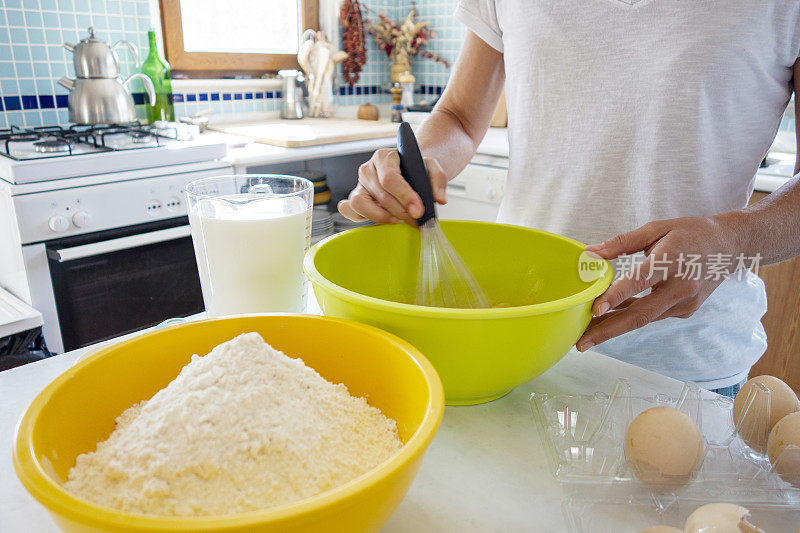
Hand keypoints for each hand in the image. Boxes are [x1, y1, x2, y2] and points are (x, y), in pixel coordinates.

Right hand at [338, 148, 447, 224]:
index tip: (418, 210)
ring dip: (382, 217)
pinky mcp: (357, 199)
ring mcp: (360, 185)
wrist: (408, 171)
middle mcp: (368, 169)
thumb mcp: (431, 167)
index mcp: (384, 157)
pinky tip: (383, 219)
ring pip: (361, 204)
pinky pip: (351, 211)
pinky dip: (364, 218)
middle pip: (381, 195)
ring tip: (400, 220)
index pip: (390, 178)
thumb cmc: (415, 169)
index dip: (405, 196)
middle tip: (417, 219)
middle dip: (401, 212)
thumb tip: (439, 199)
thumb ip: (438, 180)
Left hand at [576, 215, 743, 351]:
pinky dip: (630, 317)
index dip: (617, 296)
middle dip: (608, 331)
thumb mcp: (657, 228)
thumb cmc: (691, 233)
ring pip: (644, 319)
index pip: (640, 281)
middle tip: (581, 343)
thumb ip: (622, 242)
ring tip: (586, 335)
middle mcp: (680, 287)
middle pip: (641, 315)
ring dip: (614, 328)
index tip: (595, 309)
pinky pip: (652, 315)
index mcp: (672, 260)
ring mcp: (685, 303)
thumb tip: (590, 252)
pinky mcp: (686, 311)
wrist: (731, 246)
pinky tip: (609, 320)